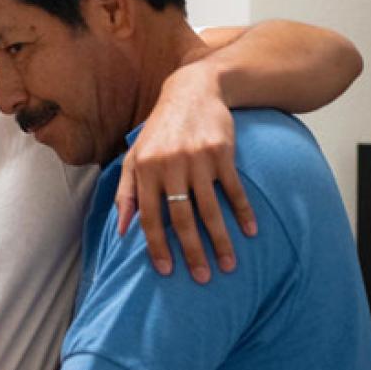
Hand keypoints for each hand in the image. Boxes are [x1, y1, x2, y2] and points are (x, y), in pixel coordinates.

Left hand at [115, 63, 256, 283]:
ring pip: (210, 209)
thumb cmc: (159, 131)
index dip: (157, 246)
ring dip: (221, 240)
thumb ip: (125, 192)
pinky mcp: (222, 153)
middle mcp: (169, 166)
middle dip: (192, 252)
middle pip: (182, 218)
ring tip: (228, 264)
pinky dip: (243, 212)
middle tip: (203, 278)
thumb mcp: (134, 156)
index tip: (167, 271)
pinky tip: (250, 232)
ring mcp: (197, 160)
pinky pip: (234, 189)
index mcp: (145, 170)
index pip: (150, 218)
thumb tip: (121, 230)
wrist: (192, 91)